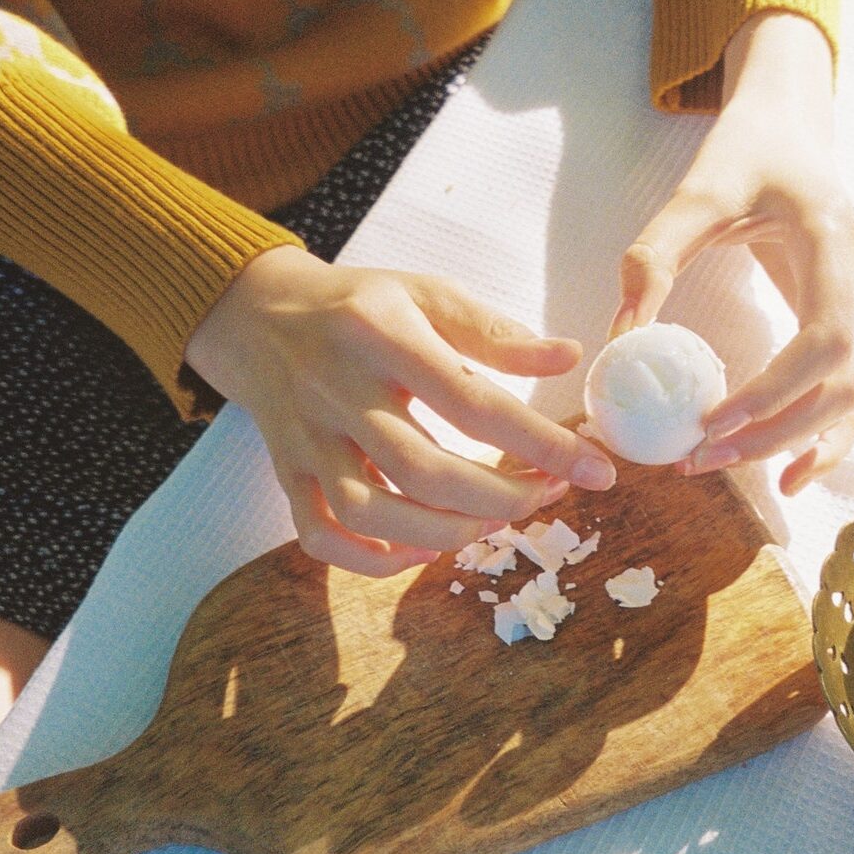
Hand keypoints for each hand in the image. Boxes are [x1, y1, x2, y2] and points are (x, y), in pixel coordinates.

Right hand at [185, 247, 616, 574]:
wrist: (257, 314)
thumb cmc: (360, 304)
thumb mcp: (428, 293)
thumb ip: (494, 331)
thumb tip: (568, 357)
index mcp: (382, 335)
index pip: (472, 400)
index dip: (541, 443)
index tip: (596, 470)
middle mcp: (338, 390)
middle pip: (422, 469)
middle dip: (499, 497)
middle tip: (546, 495)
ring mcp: (307, 438)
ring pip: (370, 510)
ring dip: (444, 533)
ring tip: (493, 520)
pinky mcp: (287, 472)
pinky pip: (319, 535)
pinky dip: (371, 560)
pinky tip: (421, 550)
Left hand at [609, 10, 853, 494]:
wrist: (789, 126)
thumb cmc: (743, 153)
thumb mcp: (693, 192)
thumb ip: (655, 257)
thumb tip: (620, 340)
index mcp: (836, 240)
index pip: (824, 339)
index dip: (774, 392)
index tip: (711, 424)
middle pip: (844, 382)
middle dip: (775, 431)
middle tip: (701, 458)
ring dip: (795, 441)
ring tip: (725, 468)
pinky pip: (853, 390)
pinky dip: (825, 436)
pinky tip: (785, 473)